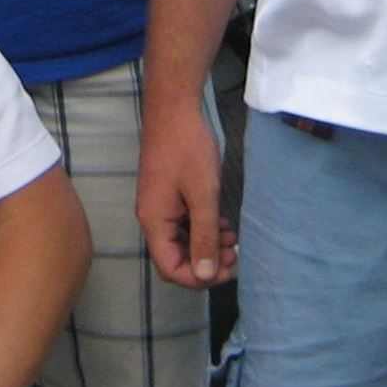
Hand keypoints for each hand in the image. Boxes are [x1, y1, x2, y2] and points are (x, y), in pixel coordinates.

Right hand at [136, 101, 233, 287]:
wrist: (173, 109)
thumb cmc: (188, 149)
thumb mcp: (203, 195)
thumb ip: (204, 236)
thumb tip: (204, 275)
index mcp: (154, 221)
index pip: (170, 268)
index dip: (198, 278)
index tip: (227, 270)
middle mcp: (152, 218)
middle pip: (175, 257)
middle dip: (206, 261)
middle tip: (235, 253)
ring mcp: (158, 205)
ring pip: (181, 241)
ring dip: (206, 244)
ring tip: (232, 236)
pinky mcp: (166, 195)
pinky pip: (182, 224)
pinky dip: (202, 228)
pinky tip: (221, 221)